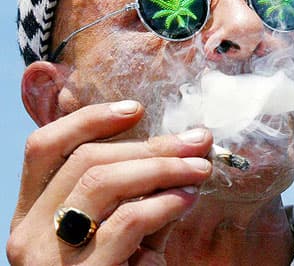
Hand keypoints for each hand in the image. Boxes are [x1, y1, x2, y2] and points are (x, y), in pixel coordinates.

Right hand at [7, 101, 212, 264]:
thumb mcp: (126, 228)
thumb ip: (147, 188)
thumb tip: (190, 141)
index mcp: (33, 213)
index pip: (45, 147)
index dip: (90, 118)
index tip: (137, 108)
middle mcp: (28, 233)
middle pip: (86, 161)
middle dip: (150, 144)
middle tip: (197, 140)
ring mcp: (47, 259)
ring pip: (101, 181)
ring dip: (161, 167)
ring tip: (200, 167)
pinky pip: (124, 223)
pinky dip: (162, 203)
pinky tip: (188, 198)